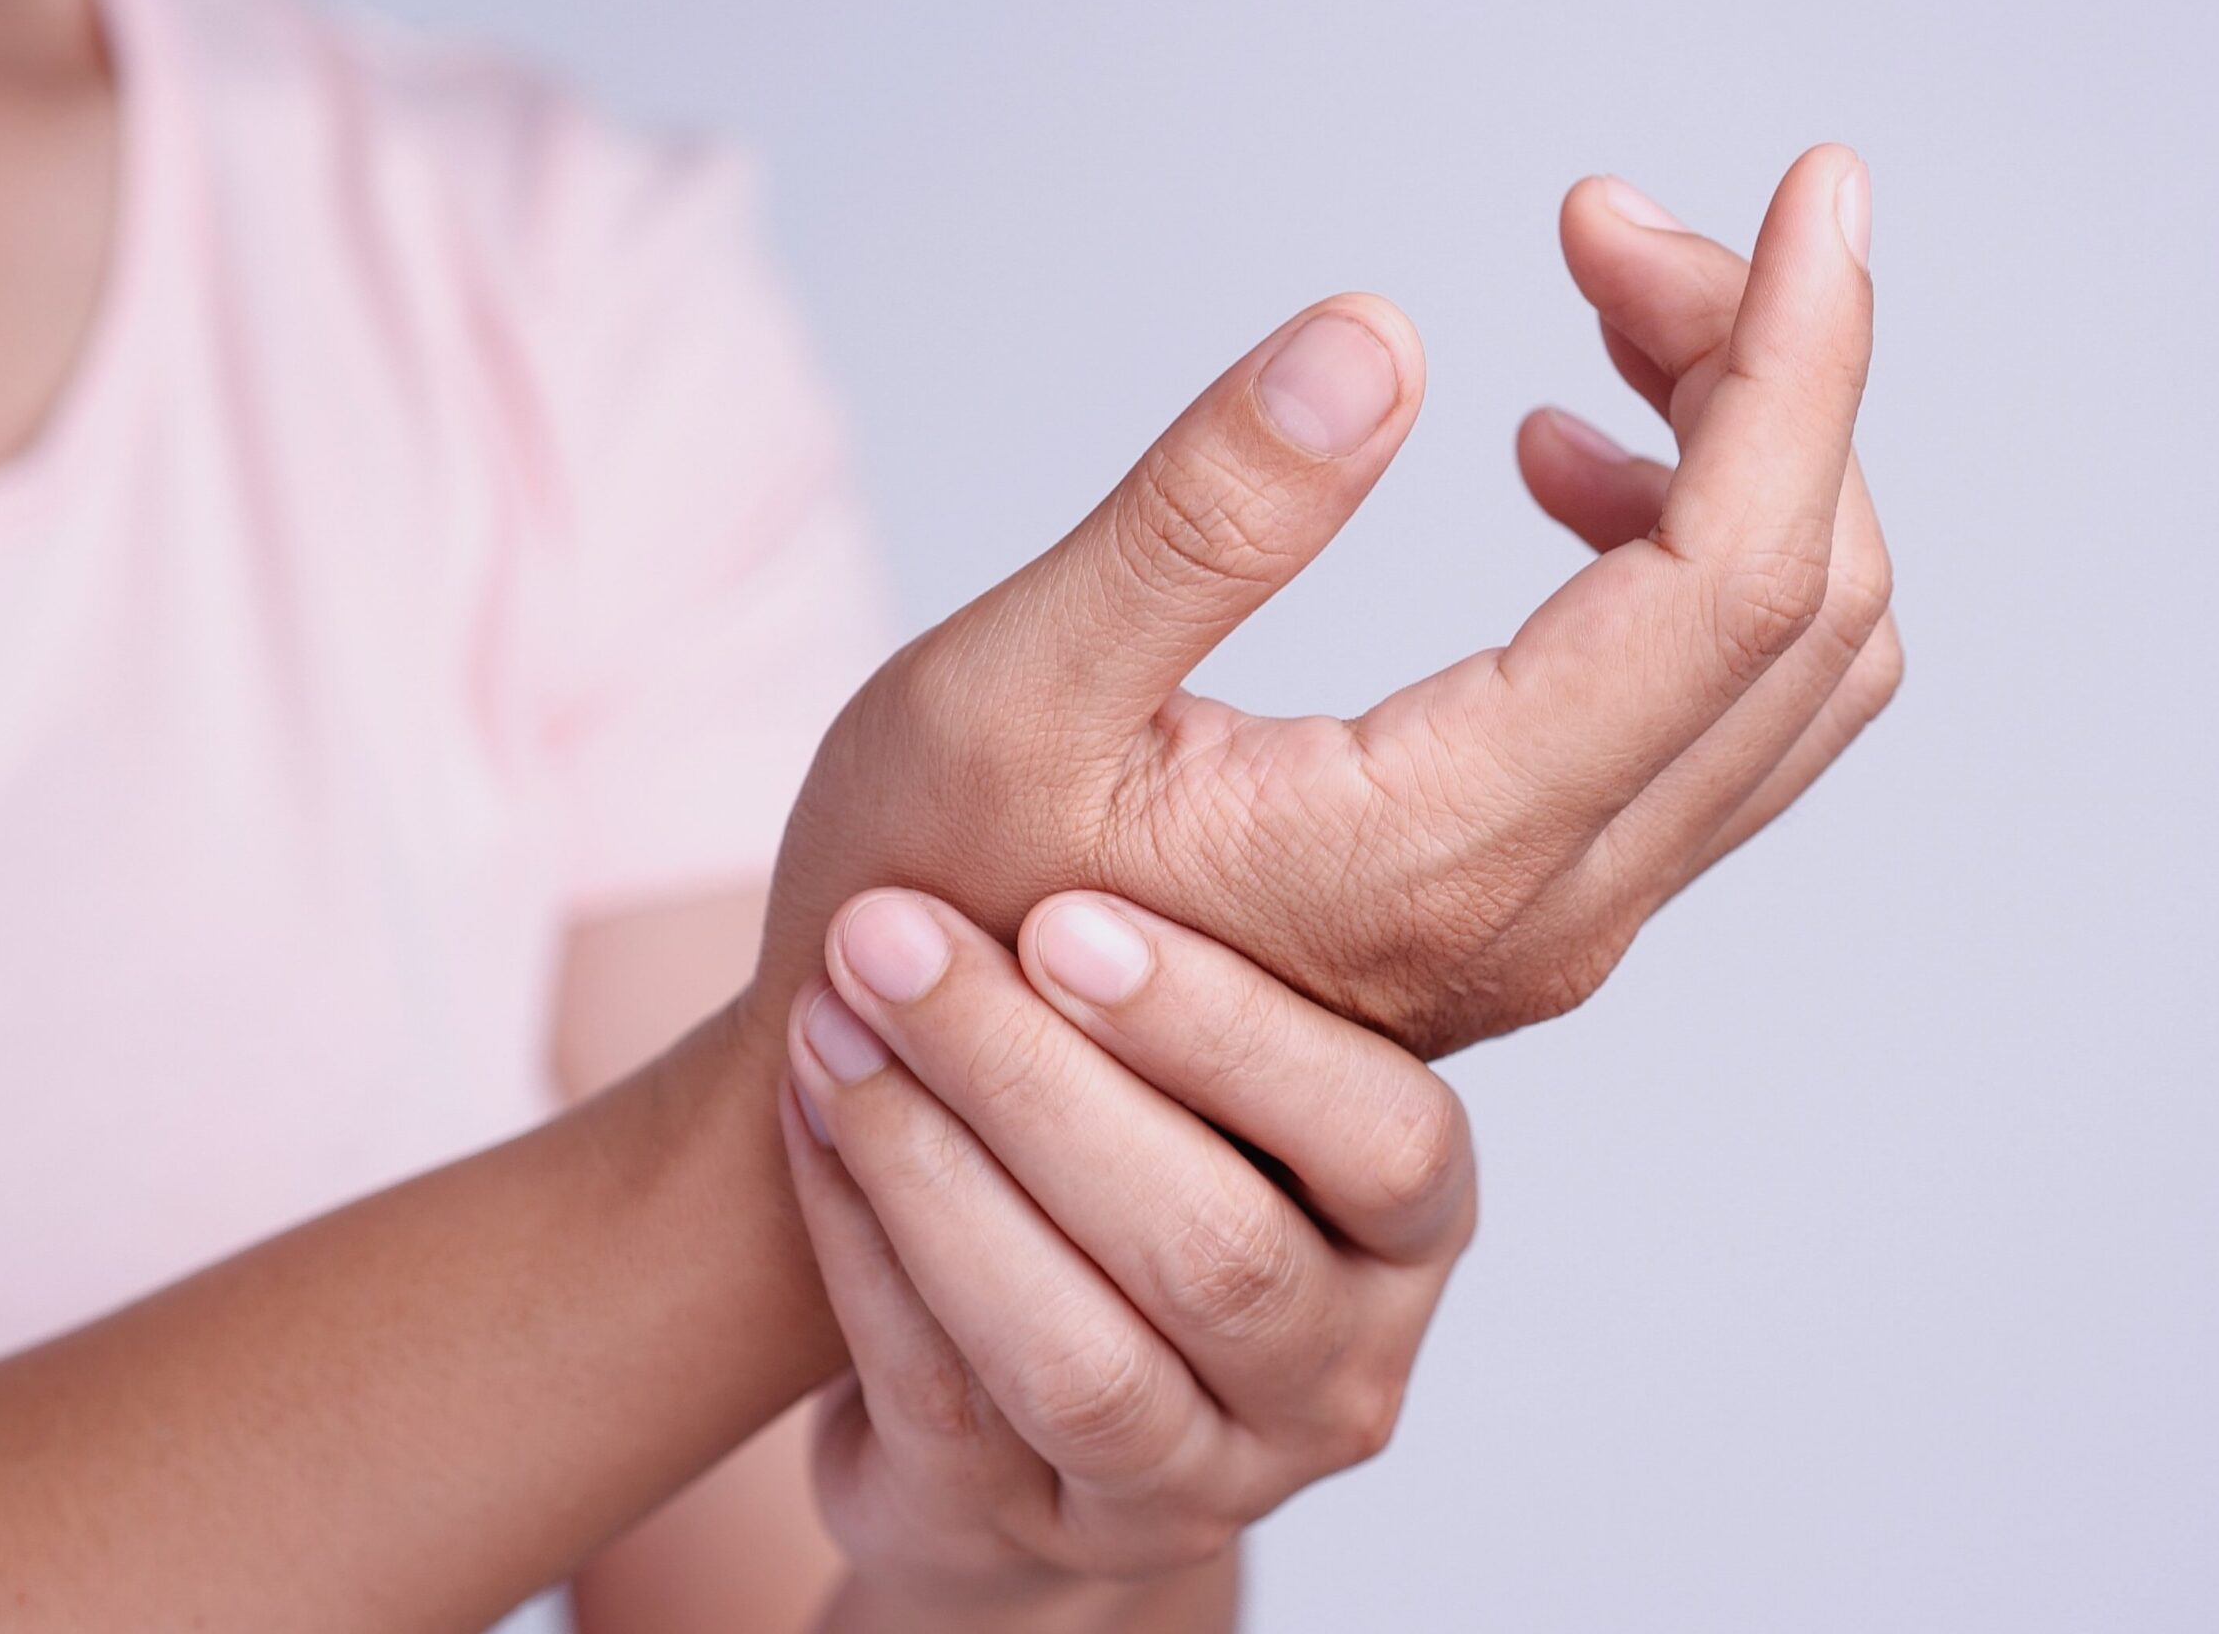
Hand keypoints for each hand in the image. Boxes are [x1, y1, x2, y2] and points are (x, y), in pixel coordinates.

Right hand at [750, 145, 1891, 1061]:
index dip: (1794, 367)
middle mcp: (1545, 902)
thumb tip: (1381, 338)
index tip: (1809, 190)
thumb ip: (1200, 520)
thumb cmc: (932, 904)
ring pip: (1785, 663)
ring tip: (1594, 315)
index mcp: (1434, 849)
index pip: (1730, 584)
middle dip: (1764, 371)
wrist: (942, 1092)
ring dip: (1748, 456)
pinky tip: (1560, 471)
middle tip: (1603, 224)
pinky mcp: (1539, 893)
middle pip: (1800, 604)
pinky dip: (1700, 549)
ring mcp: (1559, 912)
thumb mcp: (1009, 691)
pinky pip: (1712, 709)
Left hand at [777, 887, 1472, 1618]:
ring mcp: (1204, 1477)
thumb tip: (1135, 682)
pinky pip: (947, 1403)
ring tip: (828, 1016)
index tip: (1069, 917)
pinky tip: (807, 1116)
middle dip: (1031, 1081)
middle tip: (893, 936)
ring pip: (1075, 1355)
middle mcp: (1337, 1370)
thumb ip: (1217, 927)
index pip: (1384, 1141)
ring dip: (932, 1171)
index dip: (1229, 1034)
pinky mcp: (1051, 1536)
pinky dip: (864, 1250)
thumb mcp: (1201, 1049)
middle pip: (1214, 1250)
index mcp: (1410, 1225)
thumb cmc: (1136, 1144)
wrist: (1043, 1382)